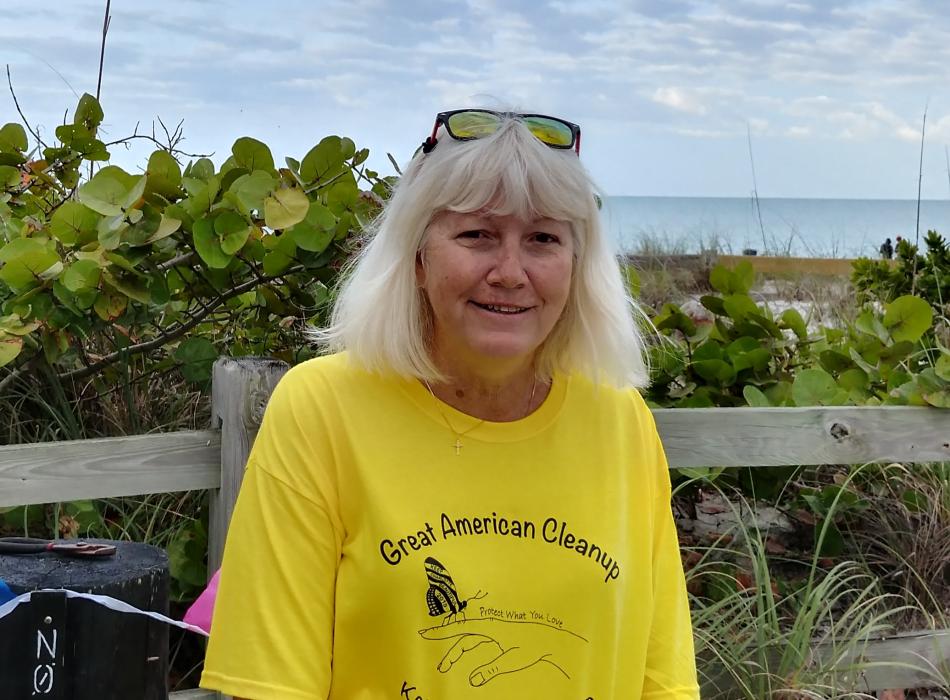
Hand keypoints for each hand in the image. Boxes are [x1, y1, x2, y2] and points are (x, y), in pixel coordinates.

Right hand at [419, 617, 586, 686]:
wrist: (553, 638)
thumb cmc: (533, 646)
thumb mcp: (511, 660)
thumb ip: (490, 669)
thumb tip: (471, 681)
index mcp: (489, 625)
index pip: (459, 627)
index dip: (440, 631)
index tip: (423, 632)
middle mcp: (489, 623)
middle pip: (460, 632)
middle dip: (444, 643)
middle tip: (429, 650)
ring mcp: (494, 627)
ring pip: (468, 636)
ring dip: (456, 649)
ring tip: (445, 665)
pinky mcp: (500, 631)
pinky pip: (478, 636)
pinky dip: (468, 644)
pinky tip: (463, 653)